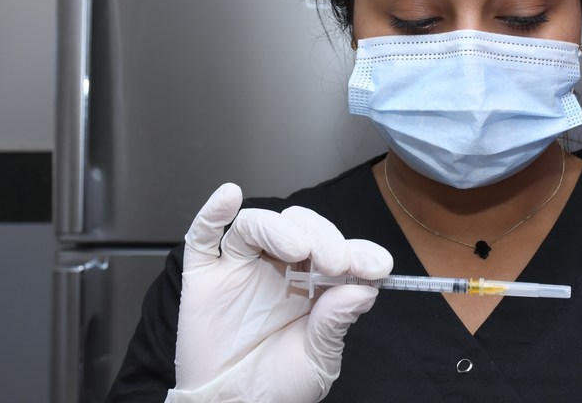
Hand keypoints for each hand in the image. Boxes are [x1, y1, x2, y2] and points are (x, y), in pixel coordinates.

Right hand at [166, 183, 392, 401]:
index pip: (341, 251)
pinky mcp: (205, 276)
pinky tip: (230, 197)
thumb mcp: (317, 361)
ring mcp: (241, 268)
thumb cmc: (275, 386)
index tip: (377, 267)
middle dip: (324, 237)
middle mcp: (280, 268)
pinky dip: (213, 212)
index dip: (361, 252)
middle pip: (302, 227)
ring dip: (280, 227)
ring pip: (259, 224)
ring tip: (298, 249)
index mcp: (315, 284)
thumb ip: (335, 324)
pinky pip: (203, 235)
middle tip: (336, 263)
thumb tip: (363, 291)